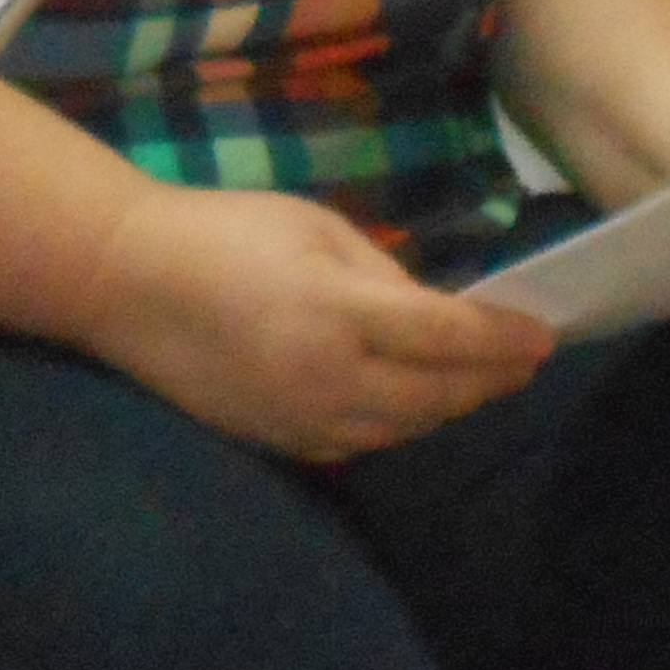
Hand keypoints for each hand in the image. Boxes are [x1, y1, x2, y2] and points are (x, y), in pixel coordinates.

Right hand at [79, 178, 557, 465]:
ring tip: (480, 384)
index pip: (449, 337)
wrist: (123, 283)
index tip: (545, 335)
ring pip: (404, 430)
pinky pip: (360, 444)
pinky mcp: (277, 441)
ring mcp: (301, 419)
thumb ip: (382, 273)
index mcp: (338, 312)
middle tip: (526, 363)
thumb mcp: (314, 226)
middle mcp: (328, 378)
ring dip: (449, 408)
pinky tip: (413, 405)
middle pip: (438, 396)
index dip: (504, 339)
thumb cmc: (221, 232)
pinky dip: (399, 426)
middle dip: (490, 380)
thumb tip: (432, 314)